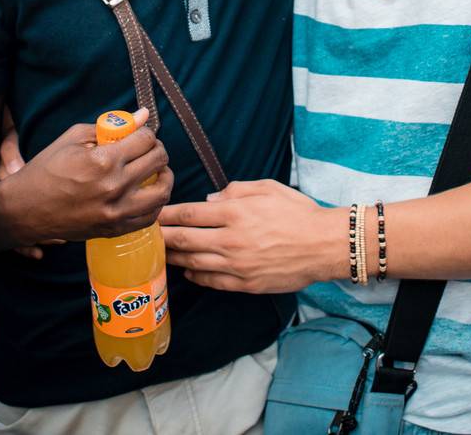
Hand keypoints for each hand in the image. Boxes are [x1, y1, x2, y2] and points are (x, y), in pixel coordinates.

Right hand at [0, 107, 172, 242]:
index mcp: (102, 160)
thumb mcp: (73, 138)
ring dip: (164, 176)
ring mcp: (116, 212)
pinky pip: (150, 217)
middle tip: (150, 148)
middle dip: (157, 149)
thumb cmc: (45, 170)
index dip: (147, 132)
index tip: (141, 134)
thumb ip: (110, 126)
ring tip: (156, 170)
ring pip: (162, 192)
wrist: (24, 210)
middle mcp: (114, 187)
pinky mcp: (114, 230)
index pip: (145, 139)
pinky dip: (154, 203)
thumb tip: (142, 114)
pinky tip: (147, 193)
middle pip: (158, 161)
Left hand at [160, 179, 341, 293]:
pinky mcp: (246, 283)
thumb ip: (235, 190)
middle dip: (163, 238)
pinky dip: (197, 277)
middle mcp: (231, 239)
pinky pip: (212, 281)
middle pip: (185, 240)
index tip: (153, 215)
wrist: (324, 245)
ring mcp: (237, 264)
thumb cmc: (298, 212)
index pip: (190, 214)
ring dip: (175, 259)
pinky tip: (189, 272)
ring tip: (163, 255)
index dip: (167, 215)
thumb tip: (210, 200)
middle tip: (146, 237)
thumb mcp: (267, 188)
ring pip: (194, 263)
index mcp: (235, 212)